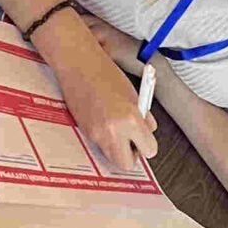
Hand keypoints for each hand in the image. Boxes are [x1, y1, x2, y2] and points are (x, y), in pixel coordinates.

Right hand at [36, 16, 157, 178]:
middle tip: (131, 141)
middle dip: (131, 155)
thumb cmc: (106, 73)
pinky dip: (104, 138)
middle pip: (127, 164)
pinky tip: (103, 120)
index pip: (149, 150)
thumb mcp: (133, 95)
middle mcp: (113, 132)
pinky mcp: (85, 131)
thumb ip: (143, 117)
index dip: (147, 145)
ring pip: (112, 157)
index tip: (144, 138)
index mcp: (131, 120)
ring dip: (117, 148)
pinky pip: (100, 145)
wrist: (78, 63)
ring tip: (116, 128)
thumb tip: (148, 132)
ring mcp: (96, 134)